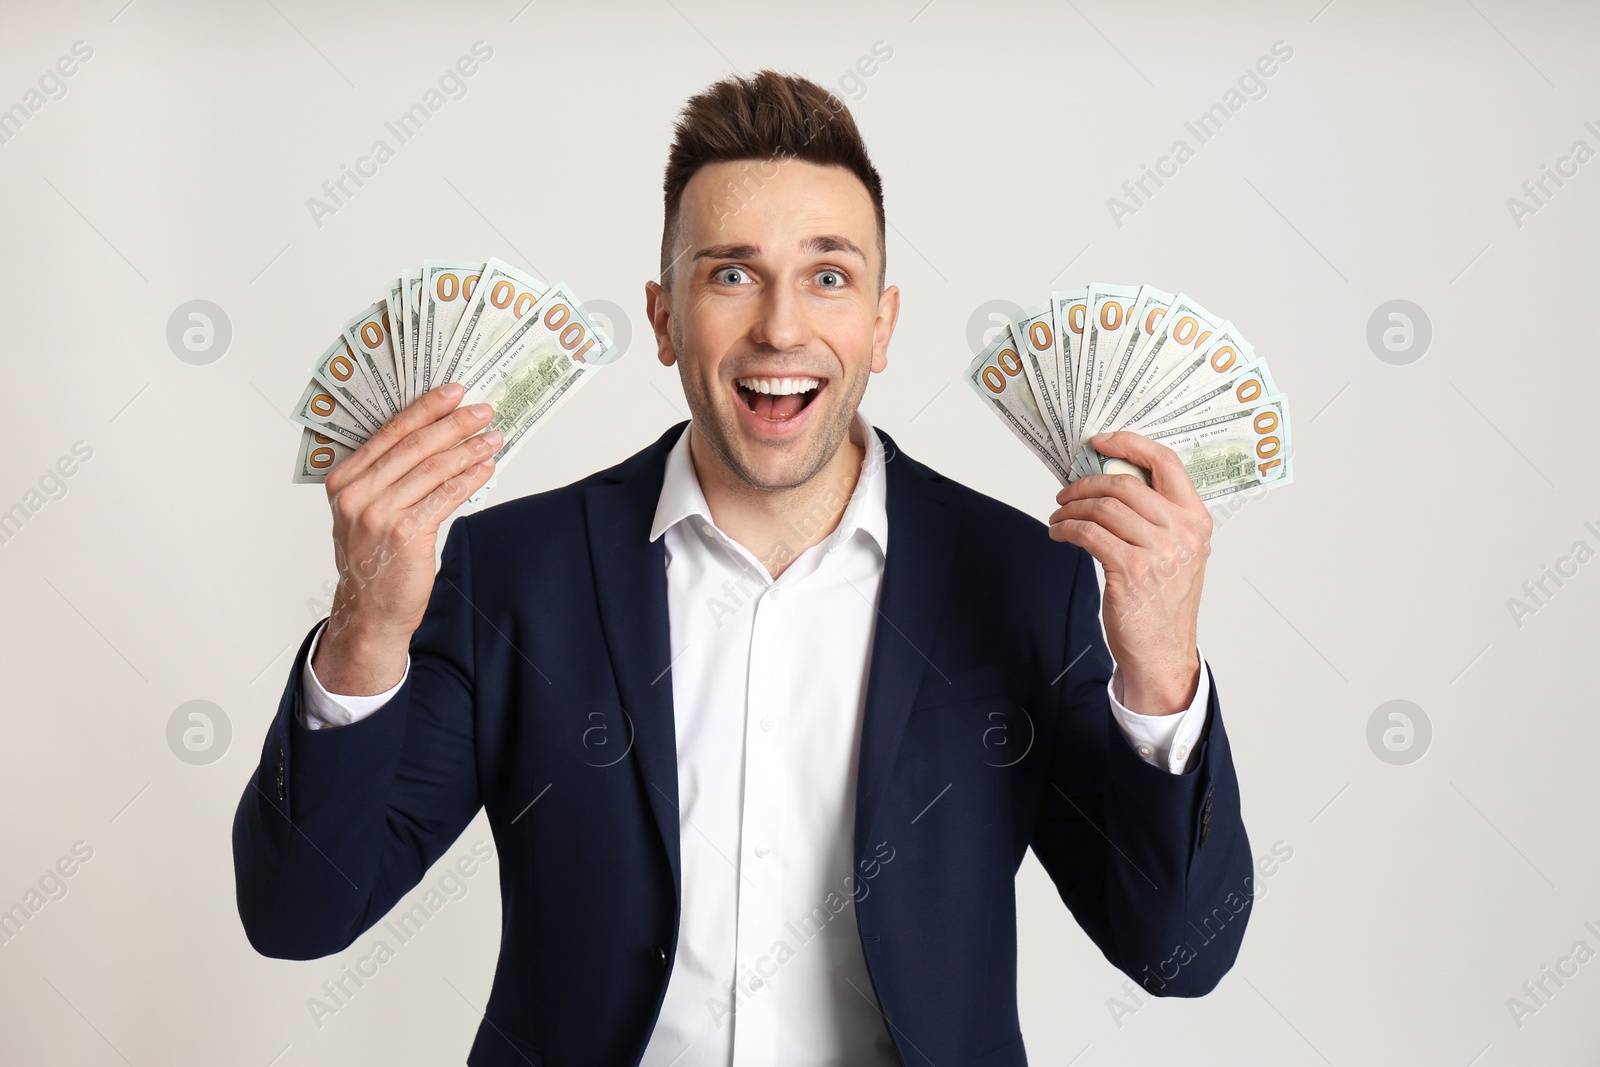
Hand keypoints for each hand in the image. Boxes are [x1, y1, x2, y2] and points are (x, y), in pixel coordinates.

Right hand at [312, 383, 498, 694]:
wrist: (370, 610)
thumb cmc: (372, 558)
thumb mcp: (363, 510)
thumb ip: (385, 476)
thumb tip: (432, 437)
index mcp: (343, 480)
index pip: (389, 433)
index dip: (424, 409)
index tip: (452, 392)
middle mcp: (356, 494)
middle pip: (414, 446)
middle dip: (453, 424)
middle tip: (483, 410)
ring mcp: (379, 514)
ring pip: (433, 469)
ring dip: (468, 450)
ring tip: (492, 438)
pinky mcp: (405, 534)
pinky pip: (445, 497)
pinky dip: (469, 479)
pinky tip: (485, 468)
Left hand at [1048, 431, 1209, 713]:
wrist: (1163, 651)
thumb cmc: (1164, 601)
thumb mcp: (1175, 552)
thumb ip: (1156, 517)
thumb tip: (1111, 482)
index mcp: (1195, 519)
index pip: (1166, 462)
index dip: (1130, 444)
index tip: (1101, 442)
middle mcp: (1181, 532)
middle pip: (1124, 485)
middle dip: (1086, 484)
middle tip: (1066, 493)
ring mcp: (1158, 553)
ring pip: (1103, 509)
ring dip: (1072, 508)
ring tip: (1058, 516)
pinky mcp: (1131, 572)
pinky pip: (1089, 535)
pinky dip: (1067, 530)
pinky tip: (1059, 533)